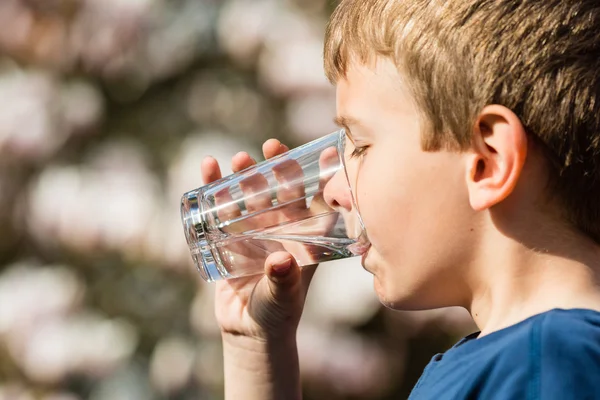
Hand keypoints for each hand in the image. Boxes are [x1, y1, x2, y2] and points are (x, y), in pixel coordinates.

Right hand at [201, 139, 324, 339]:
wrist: (248, 329)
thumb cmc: (277, 313)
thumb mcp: (283, 298)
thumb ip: (283, 282)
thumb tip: (280, 261)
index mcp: (304, 237)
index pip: (314, 201)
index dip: (318, 177)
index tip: (322, 152)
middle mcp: (281, 228)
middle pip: (280, 190)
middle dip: (275, 168)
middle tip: (269, 147)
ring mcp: (254, 230)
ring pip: (250, 194)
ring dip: (244, 175)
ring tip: (237, 158)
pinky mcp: (228, 236)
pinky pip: (221, 207)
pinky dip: (214, 187)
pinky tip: (207, 169)